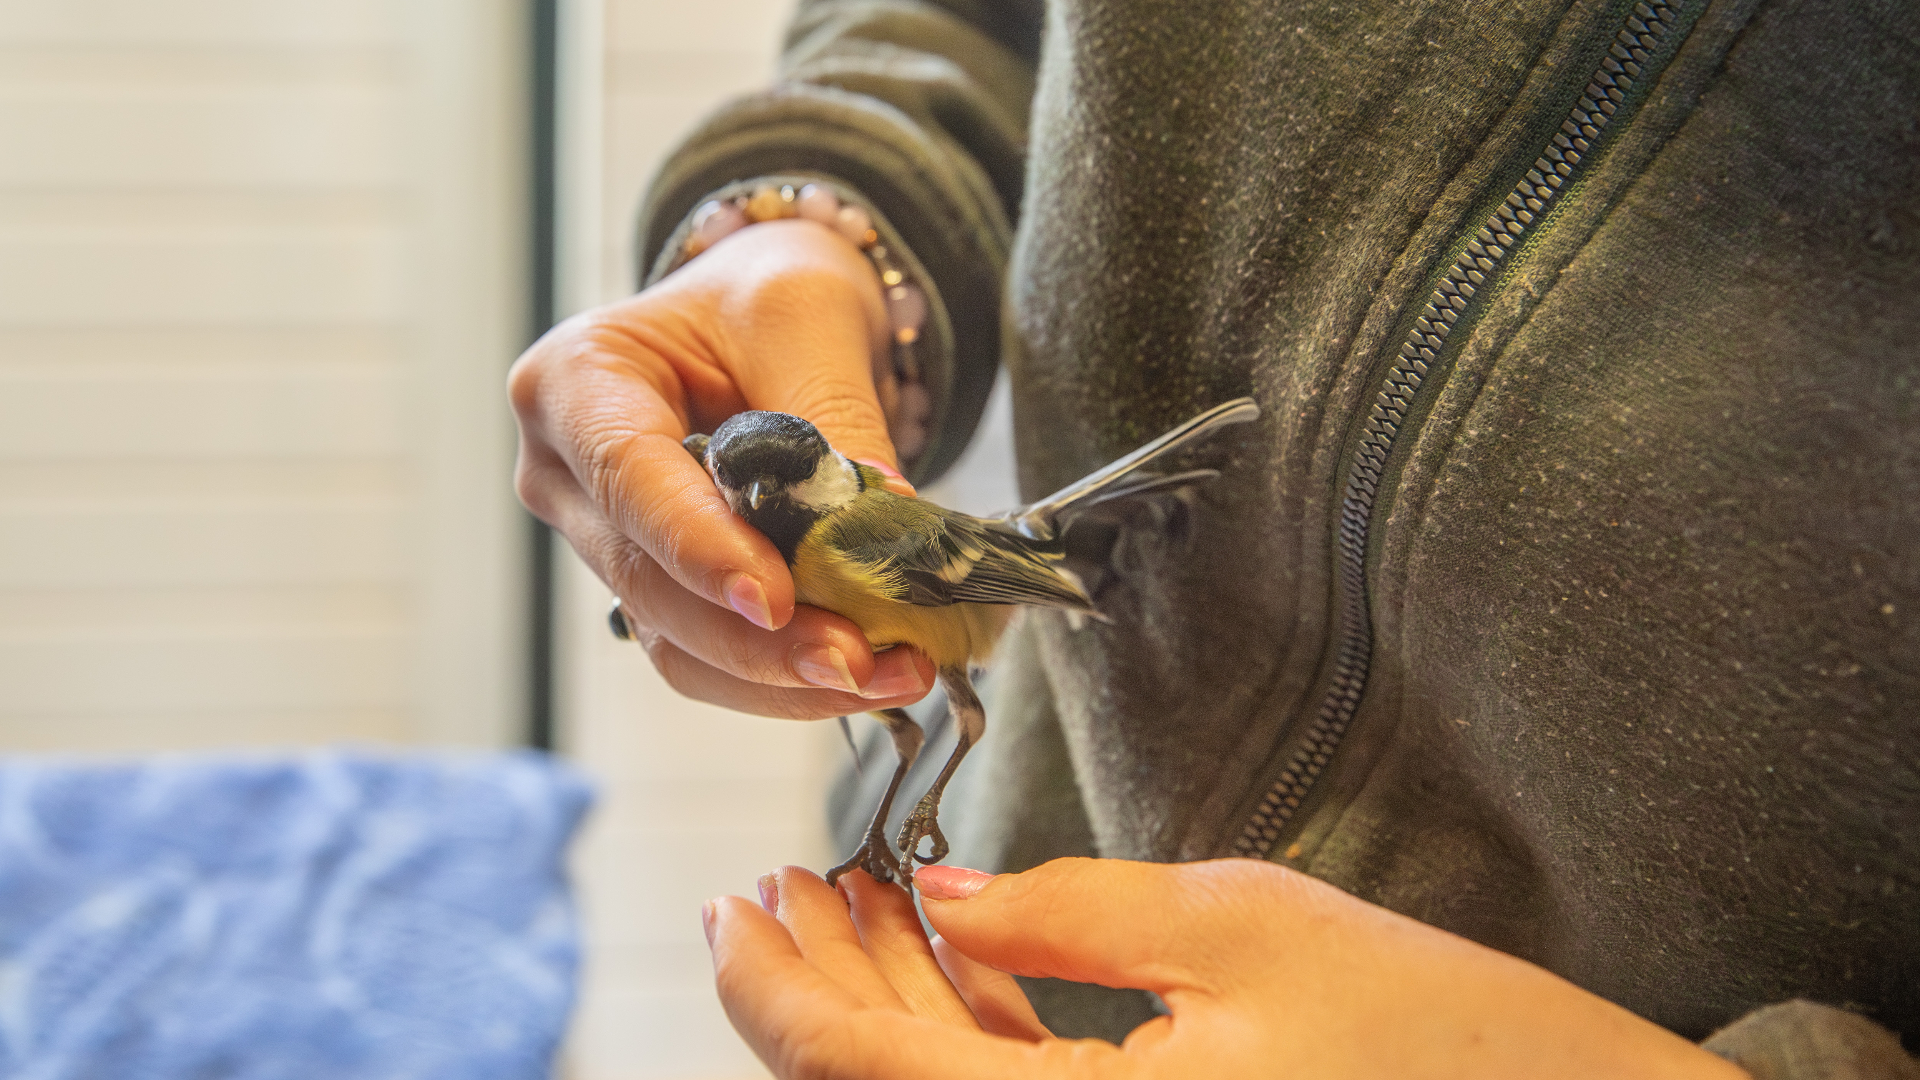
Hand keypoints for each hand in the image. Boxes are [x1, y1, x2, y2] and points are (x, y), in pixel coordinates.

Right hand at [509, 219, 933, 717]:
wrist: (770, 319)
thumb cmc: (769, 298)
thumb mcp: (806, 318)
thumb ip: (832, 417)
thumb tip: (882, 526)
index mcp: (574, 382)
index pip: (627, 478)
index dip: (698, 548)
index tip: (775, 600)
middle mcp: (565, 473)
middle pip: (649, 582)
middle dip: (759, 640)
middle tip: (864, 660)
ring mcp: (605, 543)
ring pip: (678, 643)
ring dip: (782, 678)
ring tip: (893, 673)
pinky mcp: (659, 592)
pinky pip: (711, 658)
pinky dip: (787, 680)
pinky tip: (871, 672)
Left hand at [704, 858, 1749, 1079]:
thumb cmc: (1444, 1042)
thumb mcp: (1249, 929)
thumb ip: (1068, 912)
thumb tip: (941, 897)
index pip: (861, 1078)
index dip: (774, 990)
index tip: (738, 901)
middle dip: (819, 989)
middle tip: (787, 882)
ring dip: (890, 1009)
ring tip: (861, 897)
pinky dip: (970, 1040)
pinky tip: (961, 958)